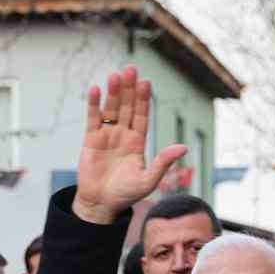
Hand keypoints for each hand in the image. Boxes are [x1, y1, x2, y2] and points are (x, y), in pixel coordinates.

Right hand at [72, 64, 186, 224]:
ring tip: (115, 75)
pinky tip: (96, 89)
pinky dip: (94, 104)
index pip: (142, 115)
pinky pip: (93, 118)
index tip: (146, 82)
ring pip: (111, 109)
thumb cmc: (126, 194)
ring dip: (113, 92)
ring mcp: (107, 135)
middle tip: (131, 69)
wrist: (101, 204)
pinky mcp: (91, 139)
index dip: (144, 99)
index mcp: (138, 142)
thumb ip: (163, 162)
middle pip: (127, 107)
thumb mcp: (148, 180)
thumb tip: (183, 147)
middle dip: (129, 88)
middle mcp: (123, 134)